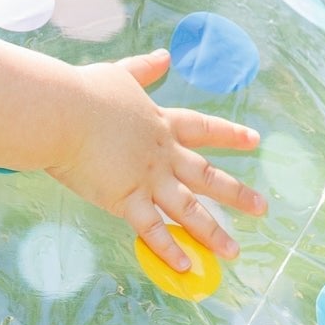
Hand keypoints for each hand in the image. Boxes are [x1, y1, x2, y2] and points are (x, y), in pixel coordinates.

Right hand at [49, 49, 265, 271]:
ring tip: (233, 251)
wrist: (61, 113)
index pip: (203, 128)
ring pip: (189, 210)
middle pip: (207, 176)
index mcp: (160, 123)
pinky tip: (187, 268)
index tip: (255, 141)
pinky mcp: (125, 199)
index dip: (229, 135)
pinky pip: (152, 230)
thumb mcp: (119, 75)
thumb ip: (143, 69)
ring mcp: (147, 179)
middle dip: (237, 193)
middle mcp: (162, 154)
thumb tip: (164, 56)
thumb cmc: (82, 92)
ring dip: (213, 232)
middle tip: (262, 209)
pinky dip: (170, 250)